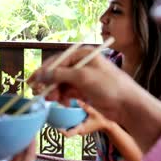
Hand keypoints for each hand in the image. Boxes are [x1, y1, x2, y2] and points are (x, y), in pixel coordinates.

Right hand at [28, 46, 160, 151]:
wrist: (128, 105)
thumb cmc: (108, 85)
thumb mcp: (82, 77)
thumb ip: (60, 75)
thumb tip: (41, 74)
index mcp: (82, 55)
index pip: (58, 60)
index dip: (44, 70)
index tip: (32, 80)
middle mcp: (82, 64)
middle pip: (58, 72)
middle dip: (49, 83)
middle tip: (40, 94)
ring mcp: (83, 78)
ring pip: (61, 83)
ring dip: (55, 92)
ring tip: (53, 100)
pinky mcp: (84, 90)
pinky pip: (68, 92)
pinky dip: (63, 97)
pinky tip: (65, 103)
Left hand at [58, 100, 112, 137]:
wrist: (106, 125)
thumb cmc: (100, 120)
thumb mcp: (94, 112)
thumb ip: (86, 107)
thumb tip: (78, 100)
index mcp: (81, 129)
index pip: (68, 134)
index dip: (61, 131)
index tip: (55, 126)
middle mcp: (79, 131)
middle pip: (65, 132)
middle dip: (58, 127)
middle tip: (51, 120)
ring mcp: (79, 130)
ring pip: (68, 130)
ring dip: (62, 125)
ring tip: (55, 118)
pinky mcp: (80, 128)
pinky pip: (71, 127)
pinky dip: (67, 123)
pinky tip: (64, 116)